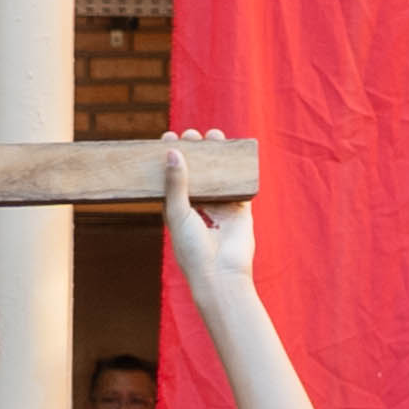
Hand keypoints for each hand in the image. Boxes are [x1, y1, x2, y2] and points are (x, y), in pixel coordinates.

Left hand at [163, 144, 256, 294]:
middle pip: (196, 171)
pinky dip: (238, 167)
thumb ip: (176, 184)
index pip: (172, 177)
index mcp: (177, 208)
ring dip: (217, 154)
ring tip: (214, 135)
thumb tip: (172, 152)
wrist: (220, 274)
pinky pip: (240, 183)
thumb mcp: (178, 213)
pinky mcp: (240, 209)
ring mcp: (220, 206)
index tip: (168, 137)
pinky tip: (235, 149)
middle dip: (195, 151)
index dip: (171, 157)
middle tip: (192, 134)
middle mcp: (198, 205)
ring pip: (219, 173)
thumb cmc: (192, 249)